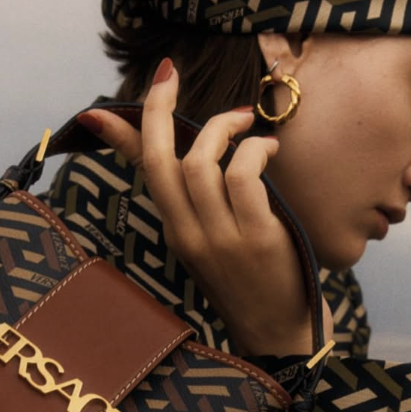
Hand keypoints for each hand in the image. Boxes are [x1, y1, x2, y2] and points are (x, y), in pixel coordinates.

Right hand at [76, 60, 333, 356]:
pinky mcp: (256, 238)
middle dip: (159, 109)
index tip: (129, 90)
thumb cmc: (253, 282)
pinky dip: (255, 151)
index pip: (143, 171)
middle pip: (161, 160)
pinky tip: (268, 152)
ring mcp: (221, 238)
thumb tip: (186, 159)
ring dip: (223, 130)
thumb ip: (199, 198)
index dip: (129, 127)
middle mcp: (190, 236)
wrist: (281, 336)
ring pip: (201, 163)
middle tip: (171, 75)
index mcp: (176, 233)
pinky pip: (243, 175)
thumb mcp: (213, 240)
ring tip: (248, 128)